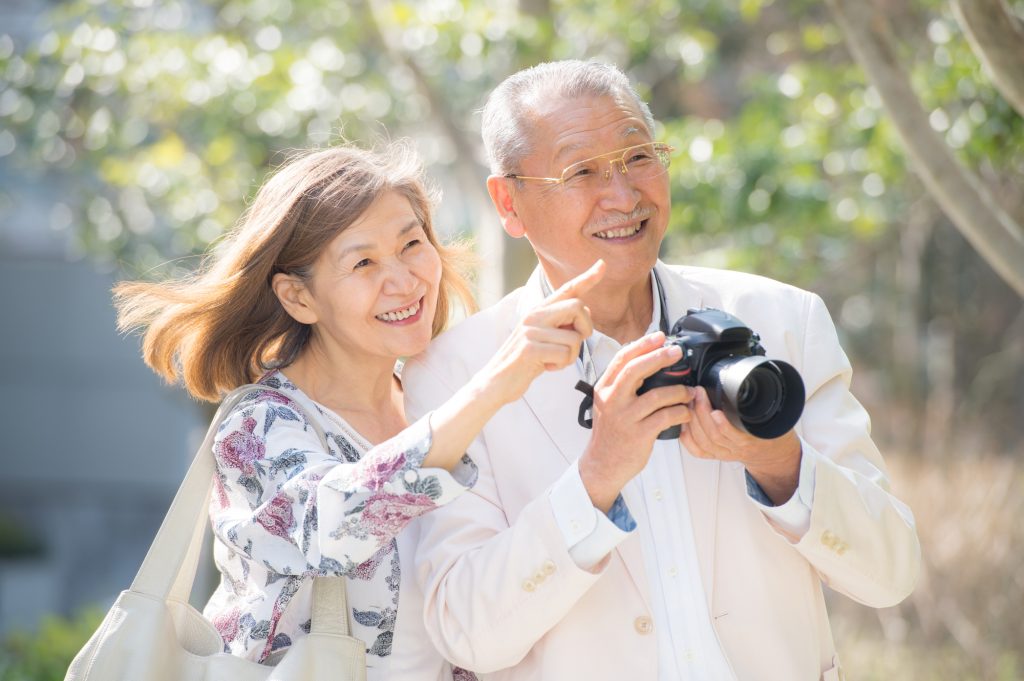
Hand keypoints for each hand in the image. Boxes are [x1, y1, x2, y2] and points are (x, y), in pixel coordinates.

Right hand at [478, 260, 605, 405]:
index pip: (567, 289)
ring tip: (552, 360)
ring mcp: (530, 331)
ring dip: (571, 356)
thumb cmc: (525, 361)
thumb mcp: (543, 337)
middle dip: (586, 328)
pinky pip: (565, 354)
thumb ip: (560, 323)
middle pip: (578, 307)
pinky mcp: (530, 348)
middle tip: (573, 344)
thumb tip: (584, 310)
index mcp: (539, 310)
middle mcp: (534, 315)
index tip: (602, 264)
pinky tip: (546, 367)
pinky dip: (561, 365)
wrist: (496, 381)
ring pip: (574, 338)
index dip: (587, 278)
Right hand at [578, 333, 694, 510]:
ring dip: (678, 391)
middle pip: (635, 370)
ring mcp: (625, 418)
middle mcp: (612, 401)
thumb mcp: (608, 403)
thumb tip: (646, 359)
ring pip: (656, 395)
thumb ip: (622, 384)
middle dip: (659, 357)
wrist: (602, 464)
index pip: (621, 359)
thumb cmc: (610, 433)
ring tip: (689, 391)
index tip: (659, 336)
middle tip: (676, 352)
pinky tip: (685, 412)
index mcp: (604, 389)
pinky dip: (680, 412)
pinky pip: (665, 417)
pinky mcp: (638, 434)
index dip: (642, 345)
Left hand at [681, 386, 801, 503]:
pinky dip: (687, 437)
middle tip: (697, 393)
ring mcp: (724, 453)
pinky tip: (684, 424)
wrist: (772, 454)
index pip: (731, 433)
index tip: (712, 402)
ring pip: (702, 441)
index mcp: (750, 439)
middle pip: (712, 435)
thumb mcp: (770, 416)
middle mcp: (735, 448)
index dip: (719, 420)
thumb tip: (746, 378)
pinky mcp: (715, 455)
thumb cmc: (771, 434)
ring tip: (690, 403)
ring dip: (692, 420)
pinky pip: (697, 451)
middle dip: (701, 411)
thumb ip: (759, 403)